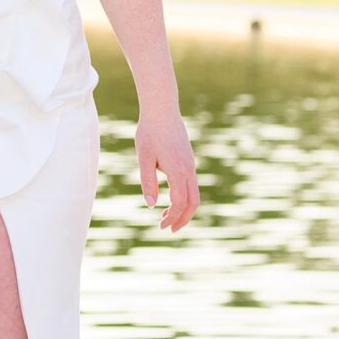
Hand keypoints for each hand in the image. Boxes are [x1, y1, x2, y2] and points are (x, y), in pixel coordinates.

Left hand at [137, 109, 198, 230]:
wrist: (162, 109)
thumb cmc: (149, 132)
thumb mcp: (144, 157)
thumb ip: (147, 181)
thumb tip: (151, 205)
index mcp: (178, 170)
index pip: (179, 203)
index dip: (172, 217)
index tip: (161, 226)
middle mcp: (188, 169)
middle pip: (193, 203)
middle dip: (182, 219)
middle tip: (167, 229)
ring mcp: (191, 165)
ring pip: (194, 194)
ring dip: (183, 209)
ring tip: (166, 216)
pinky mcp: (189, 161)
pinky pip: (191, 185)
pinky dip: (184, 197)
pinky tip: (170, 198)